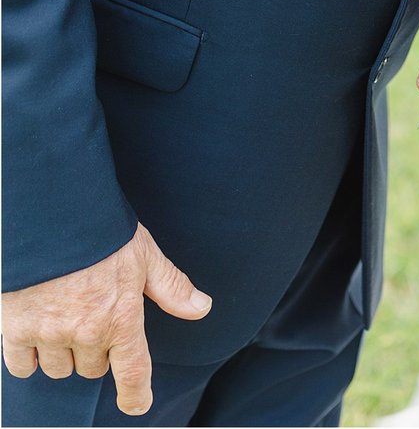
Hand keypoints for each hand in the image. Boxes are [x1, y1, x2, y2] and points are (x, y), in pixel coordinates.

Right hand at [1, 224, 211, 415]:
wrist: (51, 213)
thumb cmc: (102, 231)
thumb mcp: (144, 254)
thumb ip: (170, 286)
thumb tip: (201, 308)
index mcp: (121, 318)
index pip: (133, 373)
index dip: (136, 395)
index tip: (137, 404)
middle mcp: (86, 333)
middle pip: (93, 368)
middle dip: (95, 350)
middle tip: (92, 314)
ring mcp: (49, 333)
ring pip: (59, 369)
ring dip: (62, 352)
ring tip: (62, 315)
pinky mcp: (17, 328)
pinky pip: (22, 365)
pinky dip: (27, 355)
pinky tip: (34, 332)